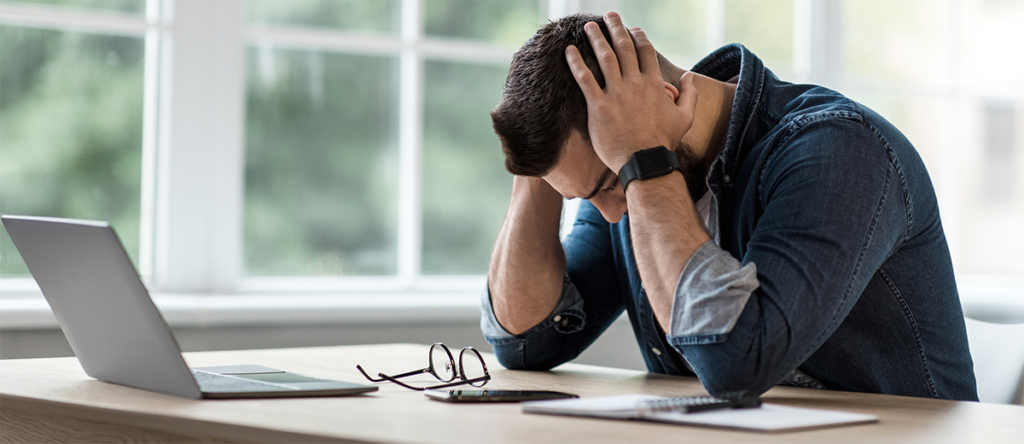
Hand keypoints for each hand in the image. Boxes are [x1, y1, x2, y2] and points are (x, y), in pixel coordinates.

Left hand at [565, 11, 698, 172]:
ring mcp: (616, 94)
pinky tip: (569, 50)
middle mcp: (635, 84)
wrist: (645, 163)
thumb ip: (689, 95)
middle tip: (608, 16)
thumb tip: (690, 76)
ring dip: (596, 38)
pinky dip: (576, 63)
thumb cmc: (664, 143)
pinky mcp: (599, 106)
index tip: (632, 28)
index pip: (645, 51)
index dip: (638, 36)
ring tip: (588, 26)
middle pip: (624, 47)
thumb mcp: (685, 118)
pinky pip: (585, 79)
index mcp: (654, 84)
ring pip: (605, 57)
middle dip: (616, 28)